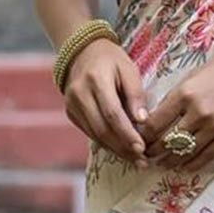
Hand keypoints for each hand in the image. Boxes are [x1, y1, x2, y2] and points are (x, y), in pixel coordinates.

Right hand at [63, 39, 149, 163]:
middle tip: (141, 160)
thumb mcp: (129, 69)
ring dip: (115, 149)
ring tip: (135, 159)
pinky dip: (106, 143)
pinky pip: (90, 132)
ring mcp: (72, 105)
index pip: (112, 113)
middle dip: (122, 147)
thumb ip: (136, 94)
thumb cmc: (111, 60)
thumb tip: (142, 121)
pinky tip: (121, 149)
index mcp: (96, 80)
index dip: (127, 133)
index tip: (141, 148)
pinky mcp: (70, 113)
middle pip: (102, 128)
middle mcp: (79, 94)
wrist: (82, 52)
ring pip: (95, 135)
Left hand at [139, 46, 213, 175]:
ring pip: (184, 152)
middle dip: (153, 151)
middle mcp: (198, 112)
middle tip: (146, 155)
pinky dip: (192, 163)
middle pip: (166, 141)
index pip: (155, 122)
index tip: (138, 138)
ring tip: (162, 163)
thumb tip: (161, 114)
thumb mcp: (198, 73)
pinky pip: (206, 156)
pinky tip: (184, 165)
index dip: (143, 134)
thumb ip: (179, 94)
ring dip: (170, 160)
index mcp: (185, 93)